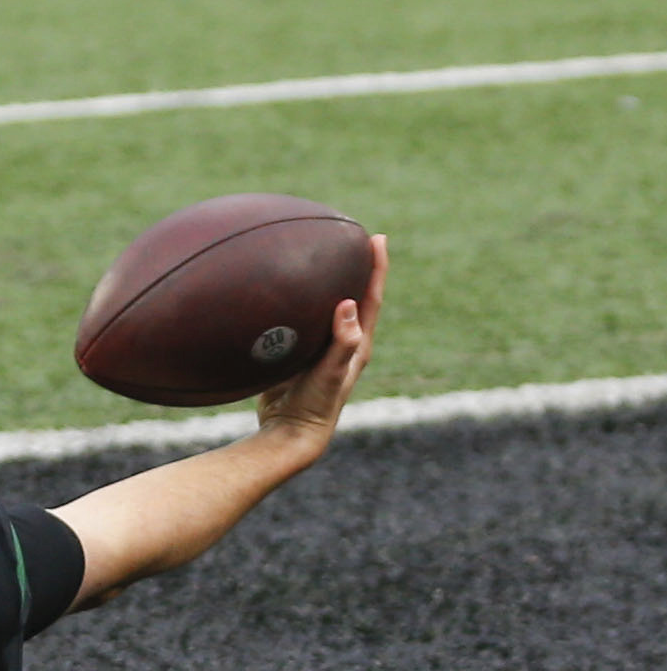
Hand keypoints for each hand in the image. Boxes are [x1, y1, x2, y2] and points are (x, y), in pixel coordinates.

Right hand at [257, 235, 387, 453]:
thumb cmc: (315, 404)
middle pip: (359, 298)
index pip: (372, 298)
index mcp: (358, 344)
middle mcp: (346, 343)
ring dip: (336, 284)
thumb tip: (348, 304)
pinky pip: (310, 320)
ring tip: (328, 259)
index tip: (378, 239)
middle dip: (360, 270)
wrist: (292, 431)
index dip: (377, 268)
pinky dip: (308, 302)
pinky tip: (292, 294)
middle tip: (358, 240)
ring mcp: (325, 349)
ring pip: (334, 308)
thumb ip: (341, 342)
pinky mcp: (304, 354)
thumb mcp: (329, 372)